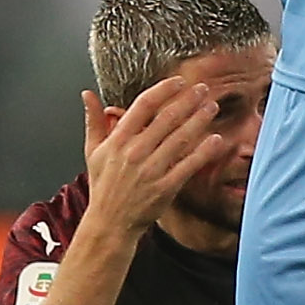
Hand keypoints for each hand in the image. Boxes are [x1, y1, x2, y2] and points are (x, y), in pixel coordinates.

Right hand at [81, 79, 225, 241]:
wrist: (109, 223)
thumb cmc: (104, 185)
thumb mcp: (94, 152)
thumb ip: (94, 121)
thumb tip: (87, 94)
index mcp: (117, 141)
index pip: (143, 105)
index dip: (164, 90)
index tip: (180, 81)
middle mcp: (134, 153)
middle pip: (167, 118)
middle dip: (188, 101)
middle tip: (203, 89)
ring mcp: (150, 171)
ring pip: (181, 138)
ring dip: (199, 120)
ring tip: (212, 107)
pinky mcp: (164, 188)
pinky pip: (188, 165)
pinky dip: (204, 151)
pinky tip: (216, 139)